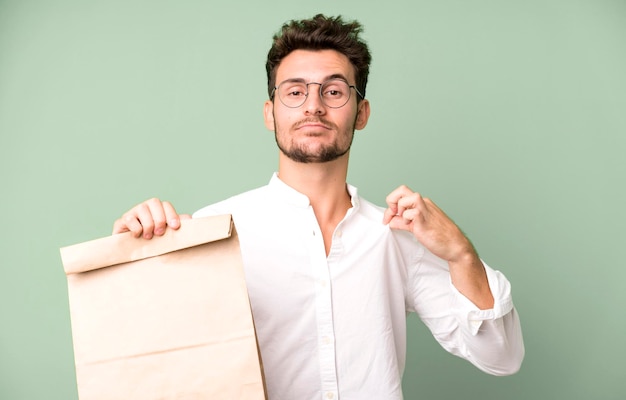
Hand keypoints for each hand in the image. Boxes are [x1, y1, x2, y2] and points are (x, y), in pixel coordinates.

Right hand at [112, 198, 190, 238]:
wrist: (133, 251)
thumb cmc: (153, 241)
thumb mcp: (167, 234)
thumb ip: (177, 225)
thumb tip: (191, 220)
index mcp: (157, 209)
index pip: (166, 205)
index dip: (172, 215)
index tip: (175, 227)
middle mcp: (145, 207)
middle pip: (154, 202)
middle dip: (160, 218)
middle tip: (160, 233)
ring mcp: (133, 212)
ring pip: (141, 209)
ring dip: (148, 224)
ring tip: (149, 237)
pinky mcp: (121, 221)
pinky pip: (129, 218)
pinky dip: (136, 228)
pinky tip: (137, 236)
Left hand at [383, 185, 493, 308]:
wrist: (456, 247)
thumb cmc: (440, 238)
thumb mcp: (417, 227)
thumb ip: (404, 222)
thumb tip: (391, 221)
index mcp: (423, 204)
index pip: (402, 195)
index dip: (391, 204)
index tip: (388, 218)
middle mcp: (424, 204)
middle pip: (402, 190)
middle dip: (391, 201)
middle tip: (392, 215)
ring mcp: (425, 211)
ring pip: (405, 198)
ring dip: (399, 210)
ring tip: (405, 222)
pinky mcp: (425, 221)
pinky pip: (410, 213)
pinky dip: (405, 220)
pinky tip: (411, 227)